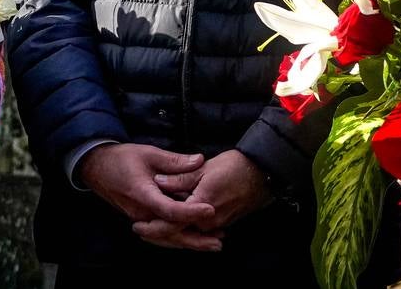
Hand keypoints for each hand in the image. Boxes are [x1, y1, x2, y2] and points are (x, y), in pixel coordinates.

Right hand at [77, 144, 217, 251]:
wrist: (98, 168)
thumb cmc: (122, 159)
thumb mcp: (149, 153)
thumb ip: (174, 160)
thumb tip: (199, 160)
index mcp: (143, 194)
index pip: (169, 210)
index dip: (191, 211)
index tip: (210, 210)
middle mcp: (141, 213)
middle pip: (170, 232)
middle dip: (195, 239)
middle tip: (219, 241)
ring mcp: (140, 219)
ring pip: (166, 237)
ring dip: (189, 242)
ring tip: (212, 244)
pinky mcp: (142, 219)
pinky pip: (161, 234)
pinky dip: (178, 238)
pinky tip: (193, 239)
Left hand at [133, 150, 271, 248]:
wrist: (263, 172)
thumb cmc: (234, 166)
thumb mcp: (204, 167)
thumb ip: (179, 177)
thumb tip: (158, 181)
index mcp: (201, 206)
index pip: (171, 224)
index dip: (153, 227)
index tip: (138, 226)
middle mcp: (209, 221)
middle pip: (179, 234)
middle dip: (159, 233)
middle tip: (141, 230)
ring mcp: (218, 224)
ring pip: (189, 233)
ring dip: (172, 232)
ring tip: (153, 229)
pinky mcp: (224, 222)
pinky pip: (200, 231)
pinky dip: (186, 229)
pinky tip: (177, 224)